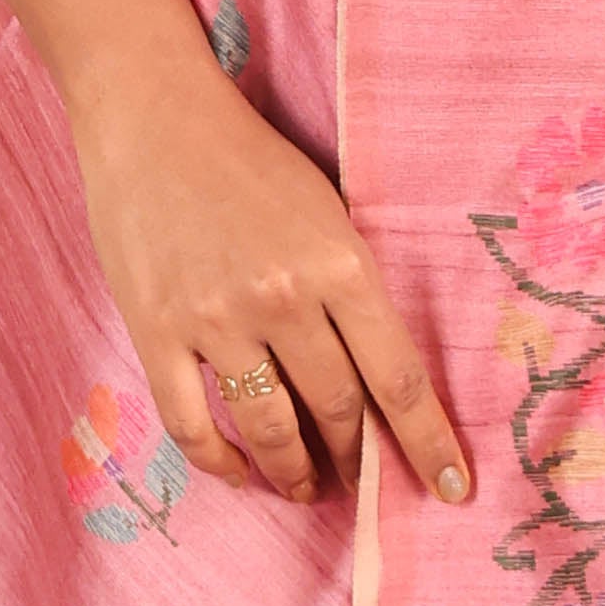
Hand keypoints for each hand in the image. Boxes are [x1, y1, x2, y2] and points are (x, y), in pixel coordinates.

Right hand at [73, 52, 469, 508]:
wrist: (155, 116)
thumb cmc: (251, 159)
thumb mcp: (329, 209)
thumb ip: (352, 285)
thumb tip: (376, 372)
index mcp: (340, 265)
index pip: (398, 379)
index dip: (427, 443)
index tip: (449, 488)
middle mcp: (284, 299)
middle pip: (336, 410)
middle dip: (355, 459)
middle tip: (362, 482)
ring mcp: (216, 320)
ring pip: (269, 428)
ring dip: (294, 473)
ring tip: (306, 488)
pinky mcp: (157, 330)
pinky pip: (190, 422)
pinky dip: (218, 460)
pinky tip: (239, 472)